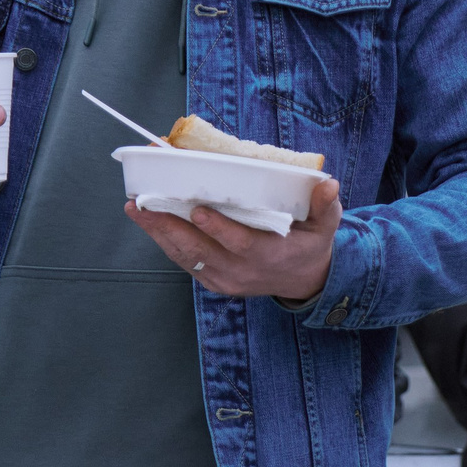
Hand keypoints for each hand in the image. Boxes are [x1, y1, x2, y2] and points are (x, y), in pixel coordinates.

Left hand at [127, 178, 342, 301]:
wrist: (303, 281)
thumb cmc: (311, 244)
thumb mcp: (326, 226)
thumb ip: (326, 206)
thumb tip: (328, 185)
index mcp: (269, 256)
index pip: (240, 244)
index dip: (218, 229)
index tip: (198, 211)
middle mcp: (242, 272)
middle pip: (200, 250)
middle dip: (169, 226)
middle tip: (144, 203)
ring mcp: (225, 279)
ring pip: (186, 256)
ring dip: (159, 232)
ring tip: (137, 208)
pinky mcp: (214, 281)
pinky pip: (185, 262)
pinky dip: (165, 242)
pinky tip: (149, 222)